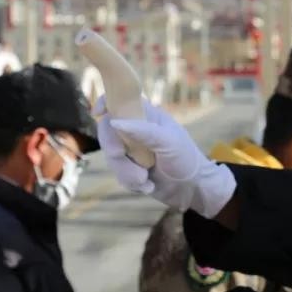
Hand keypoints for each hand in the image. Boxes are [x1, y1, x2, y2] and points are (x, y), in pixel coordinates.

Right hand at [95, 95, 235, 217]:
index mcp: (147, 116)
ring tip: (146, 180)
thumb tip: (114, 121)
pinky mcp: (131, 170)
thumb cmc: (187, 159)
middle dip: (115, 152)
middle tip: (125, 159)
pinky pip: (118, 175)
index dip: (106, 102)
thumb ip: (143, 131)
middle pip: (108, 134)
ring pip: (112, 158)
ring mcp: (132, 151)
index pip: (121, 102)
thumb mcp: (169, 142)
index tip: (97, 113)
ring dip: (127, 173)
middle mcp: (136, 131)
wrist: (194, 189)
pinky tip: (148, 186)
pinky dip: (131, 183)